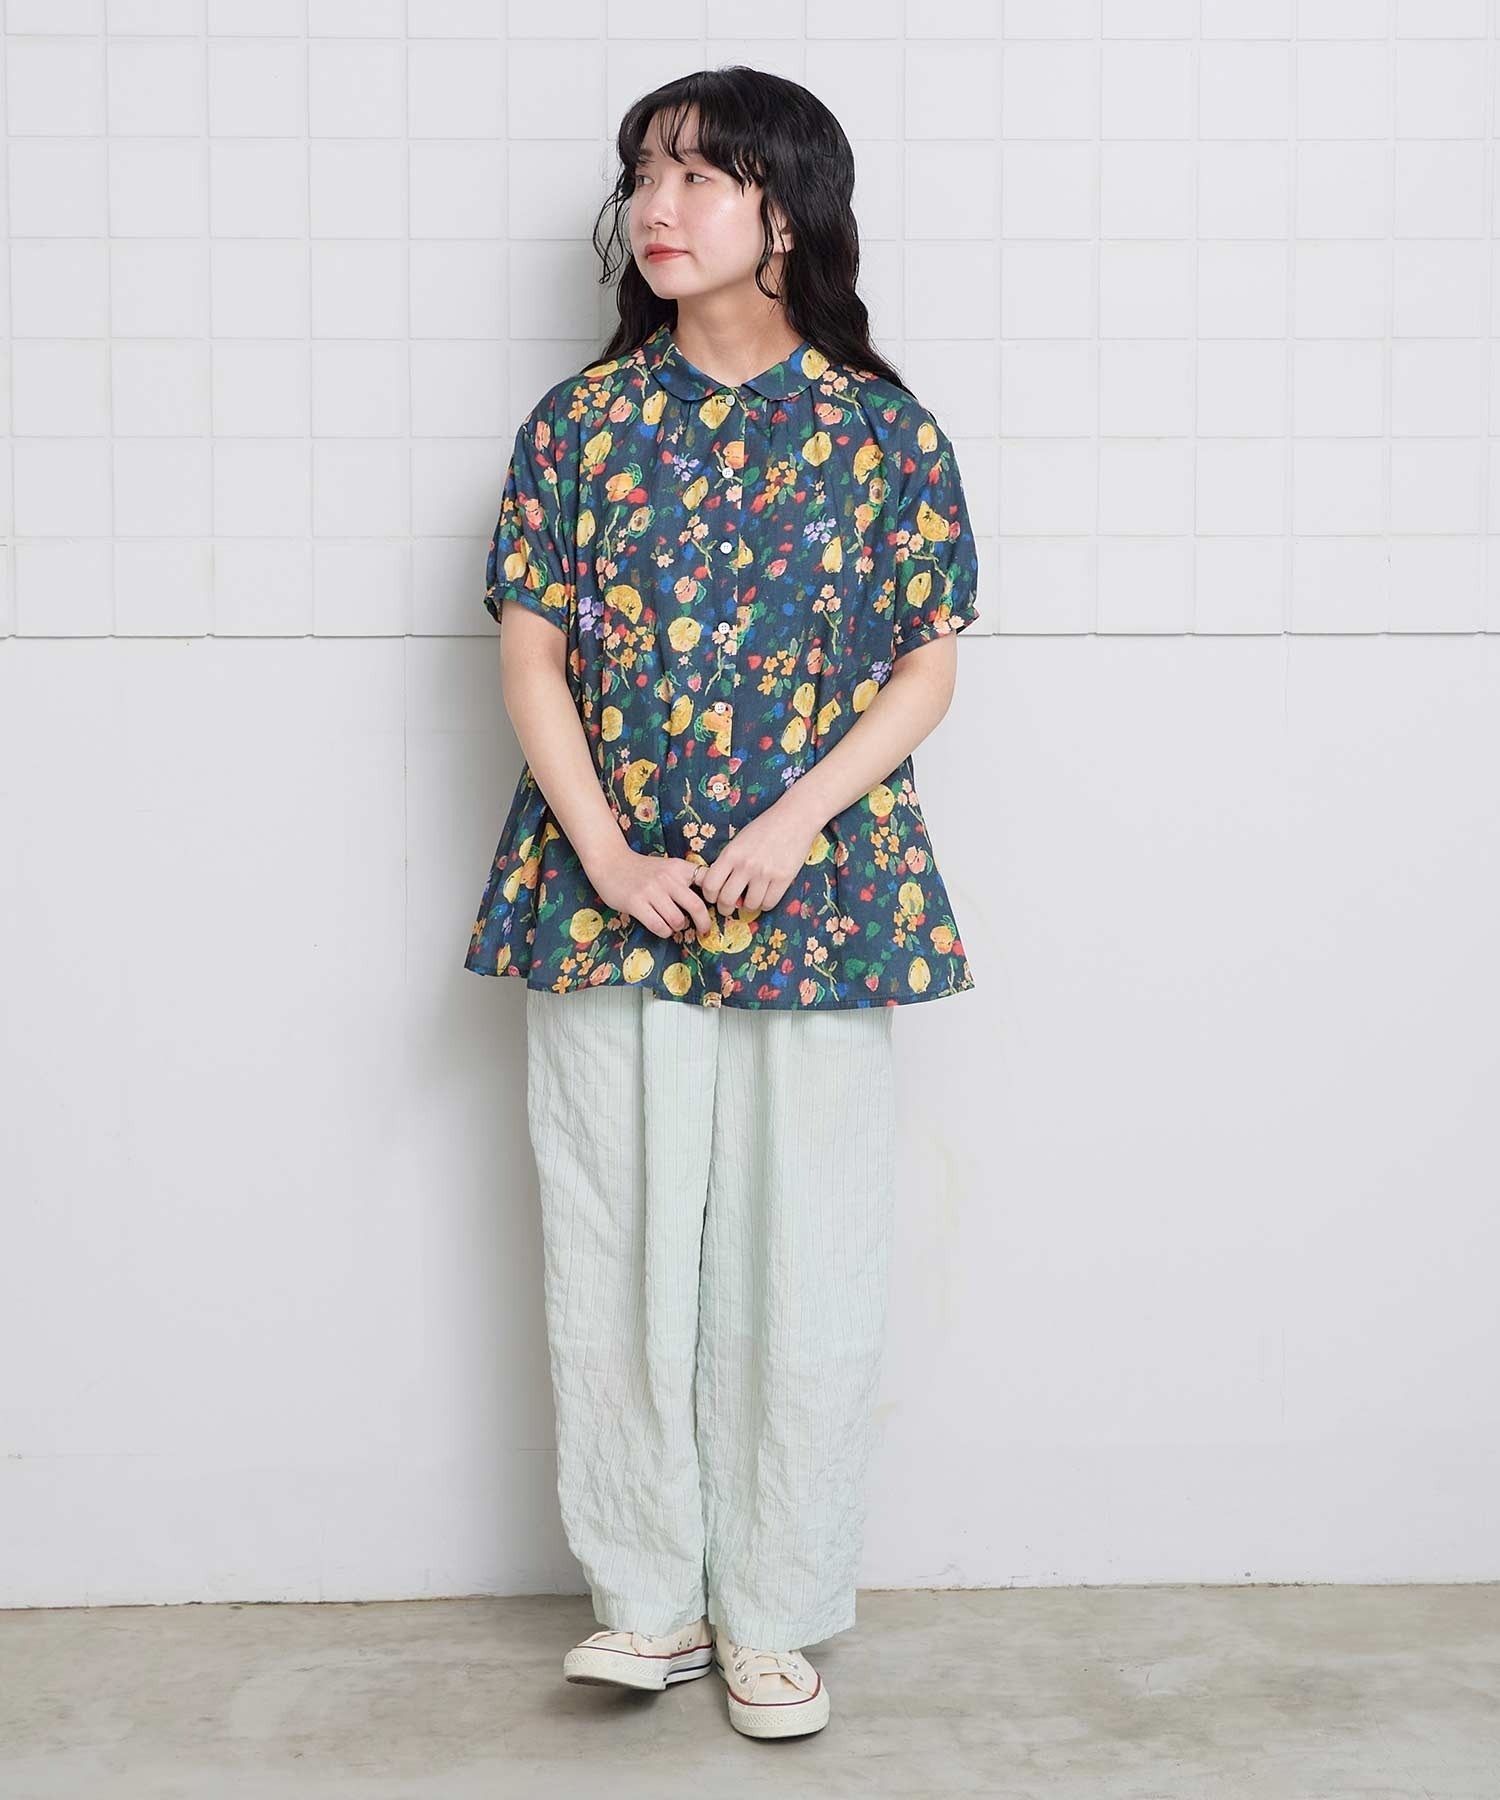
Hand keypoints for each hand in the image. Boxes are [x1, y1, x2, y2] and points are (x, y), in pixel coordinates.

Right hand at [591, 846, 714, 940]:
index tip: (720, 907)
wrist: (610, 862)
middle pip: (697, 906)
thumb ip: (685, 880)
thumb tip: (706, 905)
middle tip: (704, 930)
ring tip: (672, 925)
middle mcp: (667, 878)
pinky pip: (658, 926)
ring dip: (678, 928)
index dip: (718, 896)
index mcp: (679, 868)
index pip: (708, 880)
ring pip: (677, 920)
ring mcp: (651, 890)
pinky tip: (661, 927)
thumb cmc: (643, 869)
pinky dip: (664, 932)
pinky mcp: (636, 902)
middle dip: (703, 923)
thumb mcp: (668, 867)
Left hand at [695, 800, 824, 915]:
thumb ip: (726, 862)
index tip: (715, 896)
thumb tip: (716, 886)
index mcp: (731, 854)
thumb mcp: (738, 841)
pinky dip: (765, 904)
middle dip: (725, 908)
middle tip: (729, 907)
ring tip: (750, 898)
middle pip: (726, 900)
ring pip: (749, 905)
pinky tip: (765, 896)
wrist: (794, 818)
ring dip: (748, 906)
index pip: (710, 885)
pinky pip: (769, 904)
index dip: (710, 896)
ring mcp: (765, 873)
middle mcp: (746, 865)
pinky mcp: (783, 878)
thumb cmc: (764, 828)